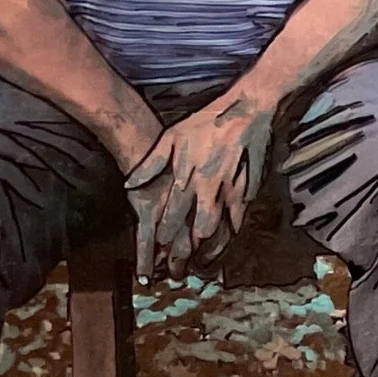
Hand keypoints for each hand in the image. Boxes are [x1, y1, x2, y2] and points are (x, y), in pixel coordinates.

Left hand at [124, 87, 275, 282]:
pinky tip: (226, 242)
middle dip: (187, 251)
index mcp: (188, 175)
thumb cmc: (206, 122)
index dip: (165, 235)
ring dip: (210, 250)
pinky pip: (239, 219)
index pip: (173, 214)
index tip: (159, 247)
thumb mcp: (172, 137)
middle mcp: (209, 187)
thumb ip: (150, 164)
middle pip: (197, 229)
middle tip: (178, 266)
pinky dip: (231, 234)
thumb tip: (129, 185)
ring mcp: (232, 190)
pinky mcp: (249, 189)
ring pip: (220, 229)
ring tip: (201, 264)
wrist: (246, 110)